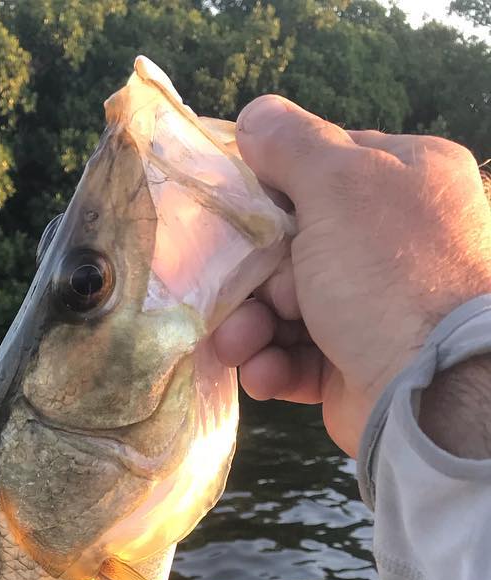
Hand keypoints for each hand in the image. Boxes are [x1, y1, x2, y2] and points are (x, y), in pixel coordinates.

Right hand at [212, 95, 490, 457]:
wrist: (427, 385)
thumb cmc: (387, 271)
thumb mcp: (338, 184)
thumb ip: (292, 144)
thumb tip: (256, 114)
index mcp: (405, 179)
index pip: (324, 166)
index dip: (271, 189)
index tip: (232, 211)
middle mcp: (393, 241)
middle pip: (293, 244)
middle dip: (254, 275)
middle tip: (240, 291)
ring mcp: (373, 307)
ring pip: (284, 308)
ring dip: (250, 327)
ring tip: (241, 344)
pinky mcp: (352, 365)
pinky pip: (294, 358)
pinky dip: (271, 366)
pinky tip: (263, 372)